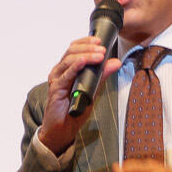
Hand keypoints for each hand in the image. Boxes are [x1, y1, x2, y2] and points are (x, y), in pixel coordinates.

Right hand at [35, 35, 111, 153]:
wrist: (63, 130)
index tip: (101, 40)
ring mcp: (56, 79)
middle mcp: (59, 71)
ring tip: (99, 55)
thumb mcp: (93, 90)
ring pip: (69, 59)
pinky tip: (84, 61)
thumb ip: (102, 75)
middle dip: (88, 46)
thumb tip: (115, 62)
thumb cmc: (74, 110)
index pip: (74, 48)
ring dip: (86, 54)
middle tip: (103, 48)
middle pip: (72, 50)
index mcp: (67, 69)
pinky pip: (66, 74)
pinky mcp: (56, 89)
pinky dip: (75, 66)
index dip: (86, 41)